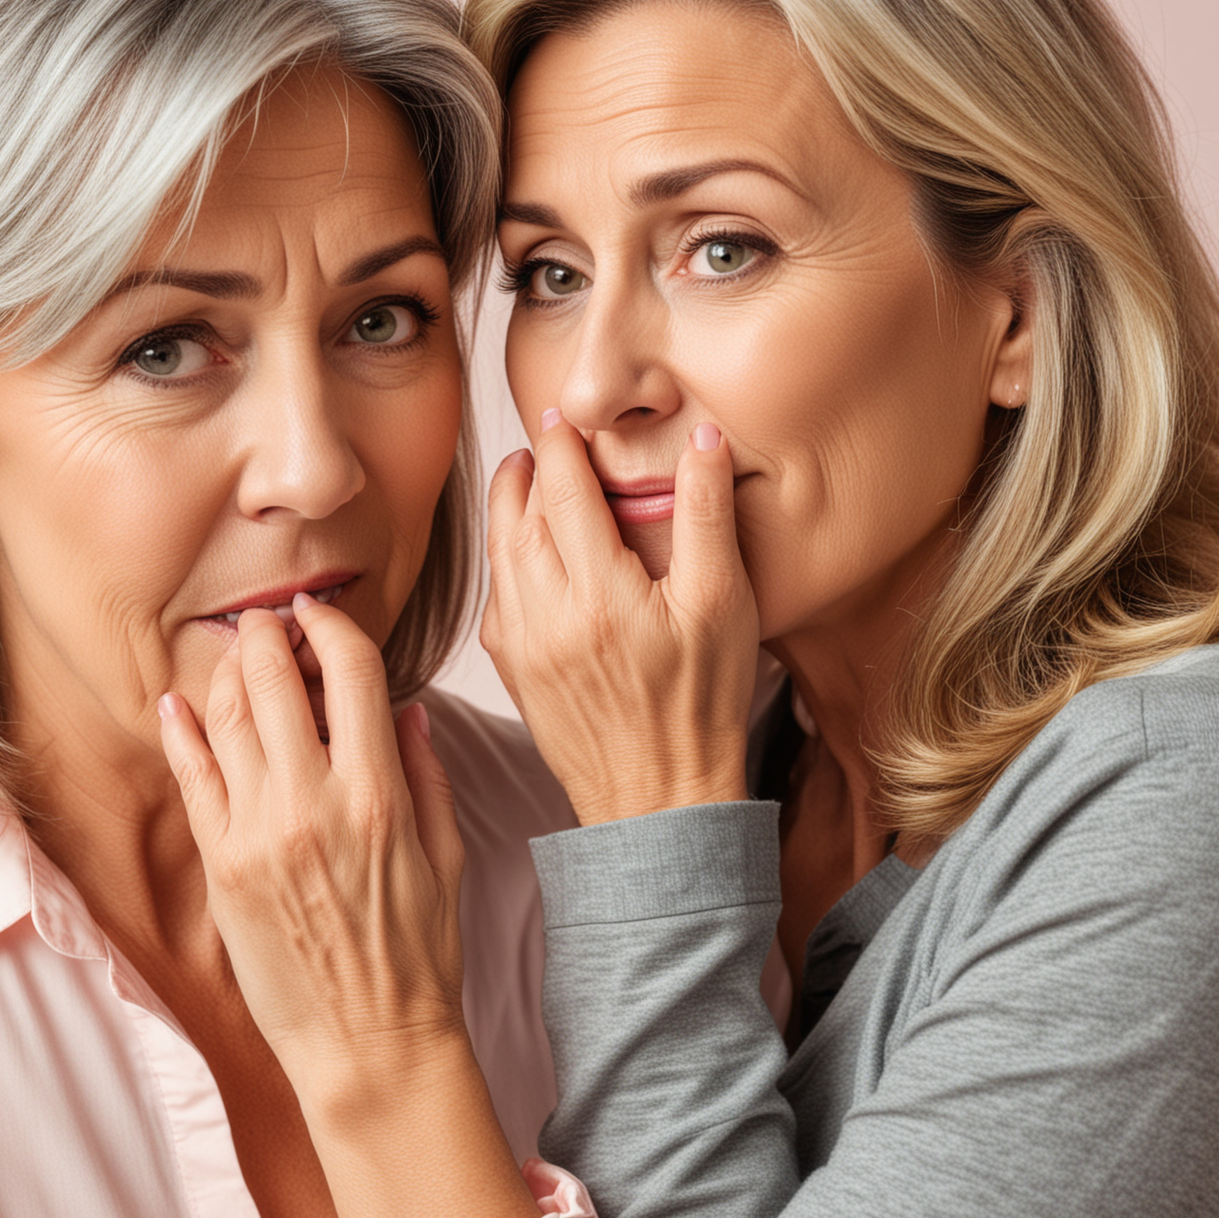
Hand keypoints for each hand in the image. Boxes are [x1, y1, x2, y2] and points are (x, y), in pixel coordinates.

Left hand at [157, 598, 466, 1118]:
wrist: (370, 1044)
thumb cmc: (420, 955)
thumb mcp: (446, 854)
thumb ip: (425, 771)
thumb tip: (407, 707)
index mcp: (379, 795)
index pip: (350, 672)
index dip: (331, 626)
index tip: (319, 614)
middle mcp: (313, 804)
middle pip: (276, 682)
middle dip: (267, 634)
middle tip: (266, 620)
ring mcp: (258, 835)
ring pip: (230, 721)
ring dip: (229, 673)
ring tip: (234, 653)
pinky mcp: (222, 868)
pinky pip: (193, 781)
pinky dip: (182, 733)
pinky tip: (178, 704)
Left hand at [482, 415, 760, 826]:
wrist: (659, 799)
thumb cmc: (701, 707)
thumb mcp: (722, 605)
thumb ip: (707, 516)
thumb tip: (702, 441)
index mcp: (600, 593)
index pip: (563, 490)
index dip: (560, 445)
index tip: (562, 418)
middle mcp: (547, 616)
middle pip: (517, 516)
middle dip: (525, 469)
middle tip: (539, 442)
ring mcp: (522, 646)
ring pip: (499, 556)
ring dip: (507, 510)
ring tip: (524, 481)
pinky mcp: (514, 672)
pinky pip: (496, 599)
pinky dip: (504, 562)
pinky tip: (523, 554)